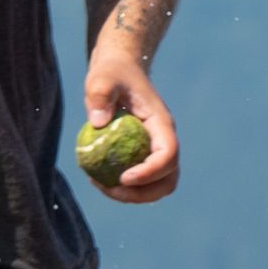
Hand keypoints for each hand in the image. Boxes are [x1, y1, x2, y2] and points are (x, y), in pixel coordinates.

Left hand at [82, 47, 178, 204]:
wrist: (119, 72)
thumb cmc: (112, 73)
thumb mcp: (101, 77)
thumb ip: (100, 95)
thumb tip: (99, 124)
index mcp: (161, 124)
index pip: (168, 155)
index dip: (150, 172)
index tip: (123, 177)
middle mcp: (164, 141)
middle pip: (168, 180)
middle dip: (143, 193)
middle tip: (112, 189)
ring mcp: (156, 151)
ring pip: (157, 187)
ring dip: (134, 196)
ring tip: (103, 186)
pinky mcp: (143, 157)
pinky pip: (141, 183)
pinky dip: (124, 189)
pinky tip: (98, 179)